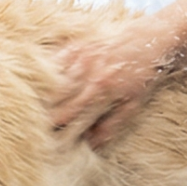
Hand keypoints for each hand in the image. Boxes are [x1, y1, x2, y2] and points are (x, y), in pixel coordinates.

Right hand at [48, 15, 174, 145]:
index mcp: (100, 92)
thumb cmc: (144, 75)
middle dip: (45, 116)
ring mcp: (80, 57)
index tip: (48, 142)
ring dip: (41, 96)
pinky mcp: (78, 45)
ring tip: (32, 108)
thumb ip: (110, 126)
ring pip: (51, 80)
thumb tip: (92, 146)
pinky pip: (54, 58)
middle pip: (55, 101)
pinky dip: (45, 71)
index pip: (69, 117)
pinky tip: (38, 81)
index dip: (57, 131)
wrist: (154, 40)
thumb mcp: (132, 105)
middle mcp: (87, 74)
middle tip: (35, 127)